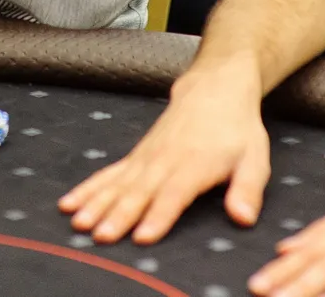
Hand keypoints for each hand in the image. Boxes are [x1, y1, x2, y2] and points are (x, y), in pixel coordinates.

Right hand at [58, 60, 270, 243]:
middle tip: (102, 236)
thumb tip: (243, 217)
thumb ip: (248, 189)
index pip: (174, 194)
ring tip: (79, 222)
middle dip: (119, 215)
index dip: (159, 216)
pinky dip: (88, 188)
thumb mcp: (255, 159)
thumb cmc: (237, 129)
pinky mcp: (135, 156)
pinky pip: (108, 174)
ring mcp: (145, 157)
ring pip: (118, 184)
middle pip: (139, 192)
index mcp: (194, 164)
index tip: (143, 236)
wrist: (214, 89)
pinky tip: (69, 203)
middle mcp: (165, 160)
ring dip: (97, 204)